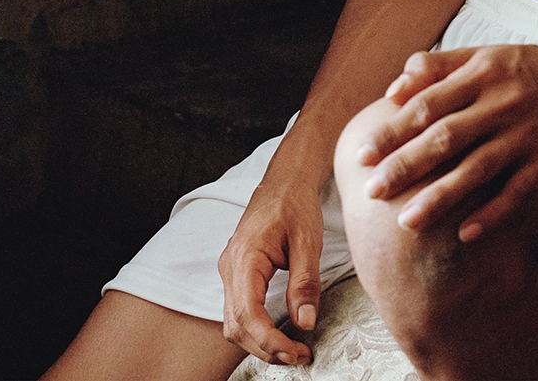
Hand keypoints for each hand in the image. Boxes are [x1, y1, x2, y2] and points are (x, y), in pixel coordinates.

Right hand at [217, 175, 324, 365]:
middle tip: (300, 356)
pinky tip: (279, 334)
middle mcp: (230, 267)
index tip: (296, 352)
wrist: (284, 182)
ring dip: (260, 343)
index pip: (248, 313)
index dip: (269, 340)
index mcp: (245, 256)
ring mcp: (229, 272)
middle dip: (266, 348)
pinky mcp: (236, 275)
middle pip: (236, 326)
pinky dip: (256, 329)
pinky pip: (238, 312)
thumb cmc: (296, 204)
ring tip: (293, 350)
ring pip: (234, 323)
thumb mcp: (308, 240)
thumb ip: (305, 282)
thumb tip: (305, 322)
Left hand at [354, 42, 537, 241]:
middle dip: (407, 167)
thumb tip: (393, 90)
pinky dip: (491, 214)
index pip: (428, 105)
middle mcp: (502, 104)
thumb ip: (437, 67)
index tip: (361, 156)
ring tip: (407, 223)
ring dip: (441, 198)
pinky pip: (516, 192)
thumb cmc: (524, 68)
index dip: (393, 131)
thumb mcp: (483, 55)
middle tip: (373, 192)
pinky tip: (464, 234)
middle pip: (447, 138)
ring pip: (478, 170)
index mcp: (482, 74)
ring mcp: (526, 135)